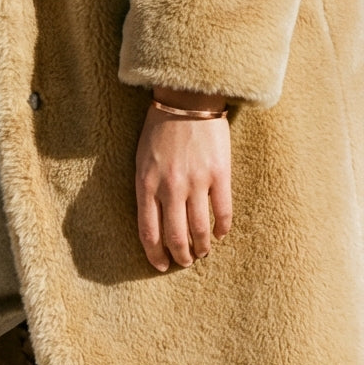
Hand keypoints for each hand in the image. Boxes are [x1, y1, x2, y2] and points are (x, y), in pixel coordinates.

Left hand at [135, 89, 231, 271]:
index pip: (149, 233)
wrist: (187, 99)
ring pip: (199, 229)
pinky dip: (222, 228)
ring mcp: (196, 181)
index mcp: (146, 186)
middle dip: (181, 256)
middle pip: (175, 237)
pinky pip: (223, 210)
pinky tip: (221, 234)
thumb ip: (146, 192)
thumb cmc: (159, 131)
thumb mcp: (141, 163)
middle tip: (185, 262)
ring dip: (202, 247)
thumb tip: (154, 224)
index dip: (156, 255)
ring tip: (203, 252)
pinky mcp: (219, 173)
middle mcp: (170, 188)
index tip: (161, 266)